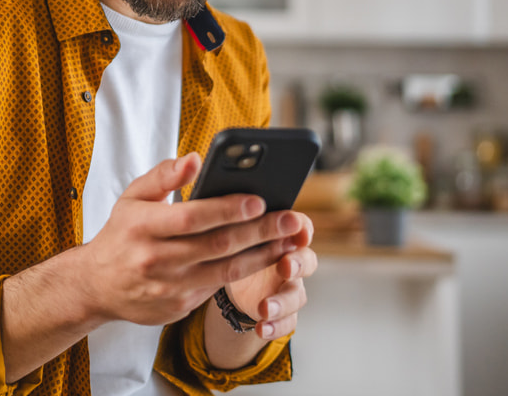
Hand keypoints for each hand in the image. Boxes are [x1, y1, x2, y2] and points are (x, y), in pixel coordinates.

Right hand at [78, 153, 307, 326]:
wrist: (97, 286)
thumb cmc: (122, 235)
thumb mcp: (132, 198)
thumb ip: (163, 176)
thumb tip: (195, 158)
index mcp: (141, 226)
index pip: (191, 217)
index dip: (227, 209)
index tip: (258, 199)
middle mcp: (155, 259)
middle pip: (217, 244)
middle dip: (260, 231)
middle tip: (292, 219)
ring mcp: (169, 286)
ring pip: (226, 271)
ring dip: (263, 255)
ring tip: (289, 240)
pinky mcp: (179, 306)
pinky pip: (219, 288)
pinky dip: (246, 272)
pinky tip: (267, 258)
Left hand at [226, 213, 315, 340]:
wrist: (226, 271)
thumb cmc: (228, 239)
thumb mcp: (224, 222)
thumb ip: (225, 208)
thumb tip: (203, 179)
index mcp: (279, 233)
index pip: (299, 226)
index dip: (301, 228)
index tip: (297, 230)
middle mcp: (289, 259)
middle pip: (305, 260)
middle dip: (297, 262)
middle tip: (284, 266)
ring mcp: (287, 286)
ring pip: (297, 295)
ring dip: (283, 301)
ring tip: (264, 308)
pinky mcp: (281, 310)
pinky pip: (288, 321)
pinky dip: (276, 326)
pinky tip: (260, 328)